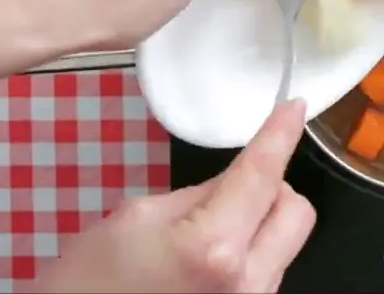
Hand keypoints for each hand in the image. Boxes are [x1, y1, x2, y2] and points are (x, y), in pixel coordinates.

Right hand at [30, 100, 314, 293]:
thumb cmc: (87, 284)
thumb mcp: (133, 220)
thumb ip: (195, 195)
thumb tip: (230, 183)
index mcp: (212, 247)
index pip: (262, 175)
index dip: (281, 135)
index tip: (294, 108)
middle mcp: (246, 282)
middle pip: (296, 212)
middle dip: (272, 189)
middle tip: (235, 186)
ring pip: (286, 243)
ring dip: (259, 224)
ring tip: (206, 232)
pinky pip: (268, 271)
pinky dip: (250, 253)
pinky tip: (209, 258)